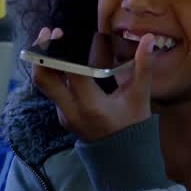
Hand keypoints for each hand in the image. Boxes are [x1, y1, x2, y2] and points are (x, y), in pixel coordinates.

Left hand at [30, 27, 157, 141]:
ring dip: (45, 61)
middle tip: (50, 32)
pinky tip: (62, 58)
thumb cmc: (133, 125)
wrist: (123, 158)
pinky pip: (52, 91)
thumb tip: (148, 38)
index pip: (72, 72)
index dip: (66, 50)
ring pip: (44, 85)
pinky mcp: (62, 115)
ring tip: (52, 40)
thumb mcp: (140, 96)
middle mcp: (71, 111)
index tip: (67, 32)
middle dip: (42, 53)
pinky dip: (53, 72)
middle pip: (43, 79)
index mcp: (91, 105)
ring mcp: (64, 115)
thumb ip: (143, 66)